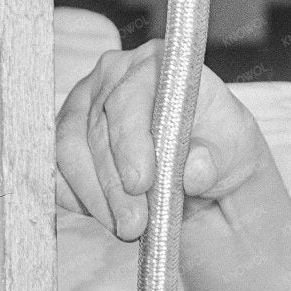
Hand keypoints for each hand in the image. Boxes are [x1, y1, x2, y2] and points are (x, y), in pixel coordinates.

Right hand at [54, 40, 267, 240]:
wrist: (206, 167)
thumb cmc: (220, 146)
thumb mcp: (232, 151)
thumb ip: (213, 158)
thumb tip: (195, 170)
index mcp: (156, 63)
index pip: (129, 99)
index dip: (130, 143)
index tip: (141, 184)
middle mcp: (113, 75)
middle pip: (96, 130)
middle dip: (114, 184)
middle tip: (134, 223)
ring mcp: (83, 104)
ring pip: (69, 151)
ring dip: (95, 196)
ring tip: (126, 228)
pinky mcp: (67, 135)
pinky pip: (57, 169)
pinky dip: (78, 197)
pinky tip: (106, 216)